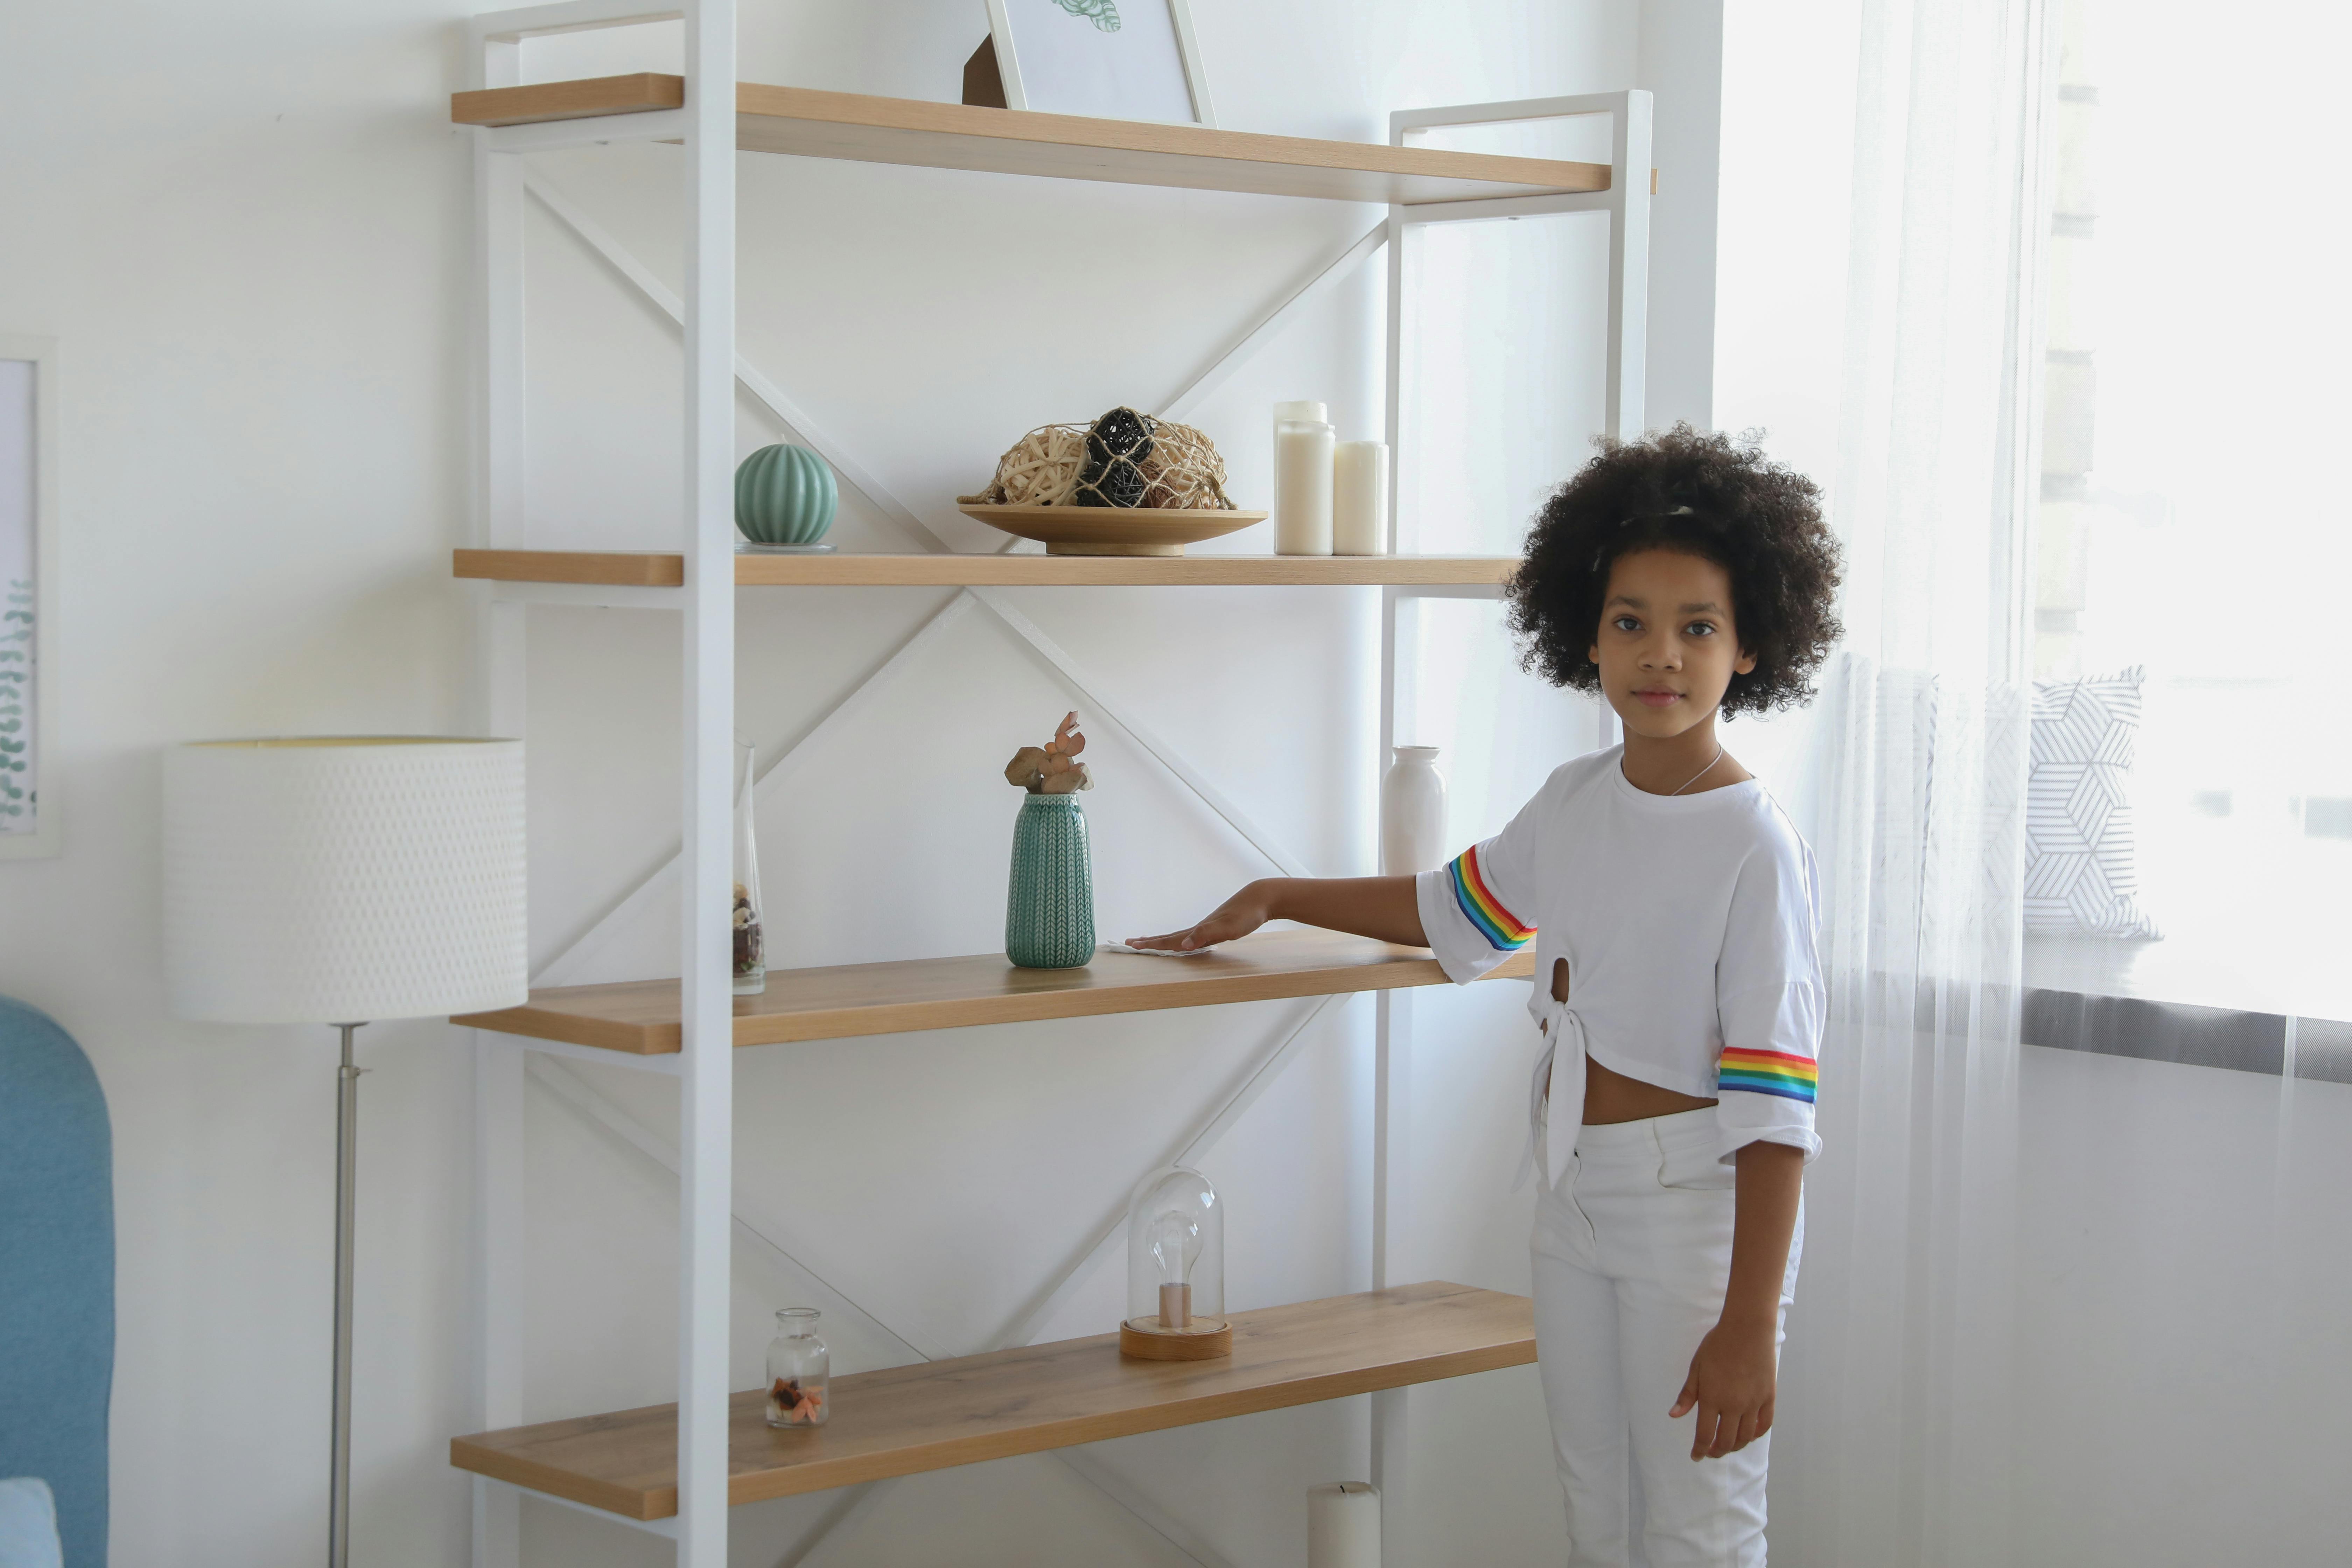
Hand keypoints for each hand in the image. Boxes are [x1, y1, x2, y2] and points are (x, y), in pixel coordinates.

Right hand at [1127, 881, 1277, 952]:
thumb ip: (1207, 934)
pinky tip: (1184, 942)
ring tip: (1149, 941)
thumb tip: (1185, 944)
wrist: (1260, 899)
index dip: (1150, 944)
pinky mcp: (1216, 927)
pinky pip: (1192, 936)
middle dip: (1149, 941)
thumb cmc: (1247, 914)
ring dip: (1163, 940)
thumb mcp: (1229, 928)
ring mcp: (1207, 927)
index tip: (1130, 945)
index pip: (1170, 940)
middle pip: (1170, 936)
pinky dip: (1181, 940)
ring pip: (1180, 935)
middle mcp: (1200, 928)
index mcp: (1199, 930)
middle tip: (1129, 942)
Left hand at [1669, 1316, 1776, 1459]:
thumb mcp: (1696, 1368)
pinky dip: (1755, 1435)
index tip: (1695, 1456)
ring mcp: (1753, 1403)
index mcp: (1712, 1399)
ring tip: (1727, 1446)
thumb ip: (1687, 1394)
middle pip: (1726, 1441)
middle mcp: (1734, 1406)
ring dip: (1735, 1446)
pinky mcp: (1769, 1398)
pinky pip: (1764, 1425)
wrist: (1747, 1330)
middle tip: (1710, 1453)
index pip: (1705, 1435)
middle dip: (1716, 1451)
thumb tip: (1674, 1415)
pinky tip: (1748, 1435)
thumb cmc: (1717, 1345)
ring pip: (1745, 1437)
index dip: (1699, 1449)